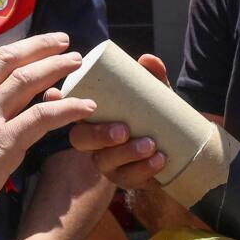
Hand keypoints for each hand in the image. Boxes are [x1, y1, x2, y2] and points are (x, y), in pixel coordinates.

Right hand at [0, 33, 95, 239]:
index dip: (7, 58)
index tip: (23, 55)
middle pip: (8, 60)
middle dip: (38, 47)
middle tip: (61, 41)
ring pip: (28, 79)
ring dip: (56, 66)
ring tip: (76, 61)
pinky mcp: (3, 143)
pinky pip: (43, 115)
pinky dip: (68, 107)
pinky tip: (86, 105)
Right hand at [64, 53, 169, 188]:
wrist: (184, 149)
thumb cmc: (157, 116)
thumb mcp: (156, 95)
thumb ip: (152, 78)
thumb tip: (147, 60)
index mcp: (93, 117)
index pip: (64, 109)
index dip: (55, 103)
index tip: (56, 94)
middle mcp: (94, 141)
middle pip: (80, 140)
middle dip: (98, 135)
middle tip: (123, 130)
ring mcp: (108, 163)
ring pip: (105, 162)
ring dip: (127, 153)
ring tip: (150, 144)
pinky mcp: (126, 179)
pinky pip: (130, 178)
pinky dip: (145, 169)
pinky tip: (159, 160)